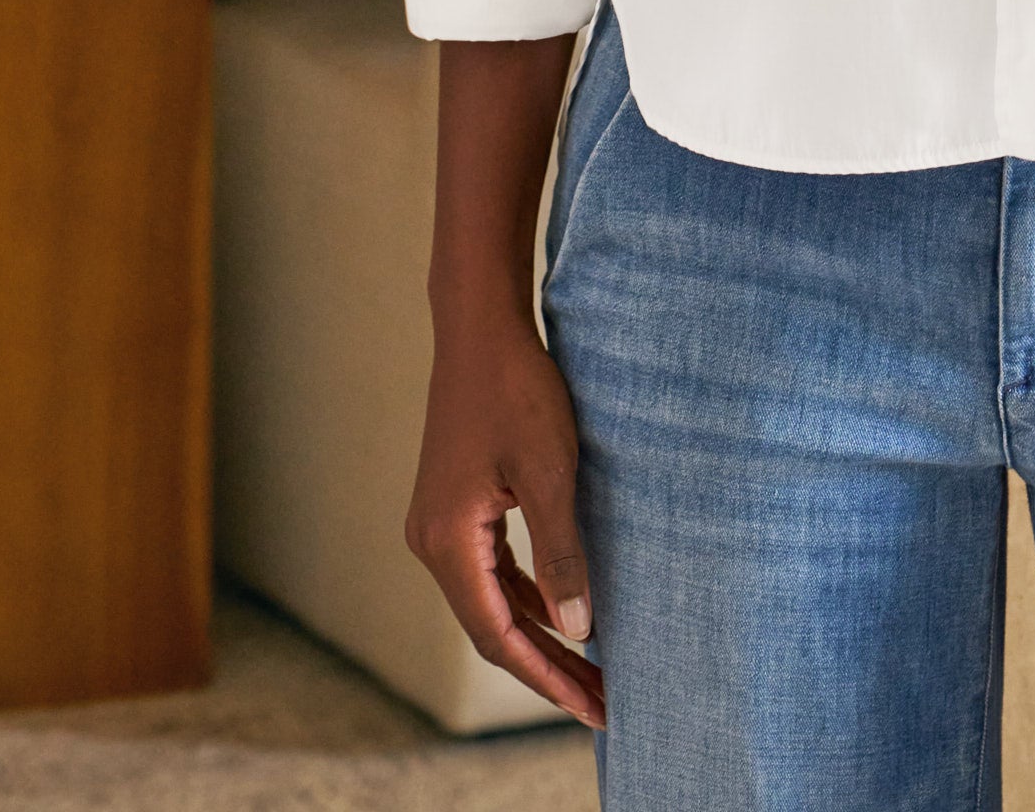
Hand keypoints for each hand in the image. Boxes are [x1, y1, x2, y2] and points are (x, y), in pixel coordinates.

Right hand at [406, 305, 604, 729]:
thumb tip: (581, 630)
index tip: (594, 706)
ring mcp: (439, 525)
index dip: (547, 677)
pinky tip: (564, 610)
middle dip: (547, 668)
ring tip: (591, 668)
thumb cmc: (518, 390)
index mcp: (448, 543)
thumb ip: (563, 553)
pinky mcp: (455, 507)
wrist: (481, 328)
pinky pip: (491, 571)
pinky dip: (527, 597)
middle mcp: (432, 543)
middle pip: (492, 628)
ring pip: (491, 601)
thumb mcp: (550, 471)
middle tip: (602, 702)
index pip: (499, 636)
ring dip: (539, 635)